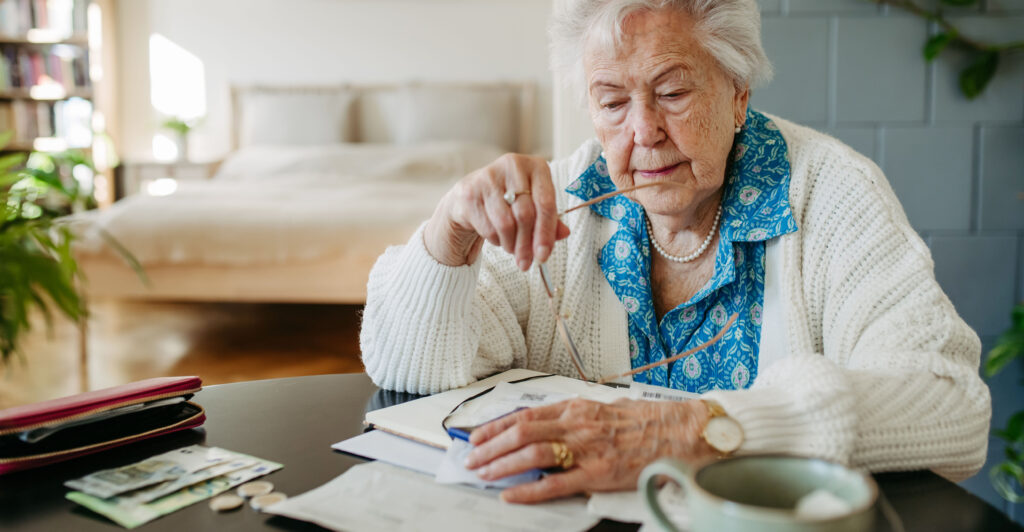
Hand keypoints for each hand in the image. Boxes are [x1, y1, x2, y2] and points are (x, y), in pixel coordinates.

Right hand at [424, 154, 570, 269]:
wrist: (471, 195)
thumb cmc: (509, 200)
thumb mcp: (534, 206)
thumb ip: (550, 220)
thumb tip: (564, 233)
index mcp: (536, 166)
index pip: (545, 202)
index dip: (546, 232)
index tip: (543, 255)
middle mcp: (513, 165)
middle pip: (526, 214)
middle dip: (527, 244)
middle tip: (526, 263)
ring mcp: (488, 177)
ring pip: (506, 224)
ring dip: (511, 244)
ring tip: (512, 248)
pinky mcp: (470, 192)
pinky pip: (488, 227)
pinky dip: (496, 240)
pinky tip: (497, 236)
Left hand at [464, 398, 715, 502]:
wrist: (685, 431)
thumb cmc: (649, 421)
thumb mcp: (607, 409)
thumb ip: (577, 417)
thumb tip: (548, 426)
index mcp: (578, 407)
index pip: (526, 414)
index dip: (496, 426)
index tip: (477, 436)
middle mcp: (578, 424)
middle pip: (521, 432)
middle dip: (491, 447)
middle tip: (471, 458)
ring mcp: (588, 449)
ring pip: (533, 453)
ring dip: (502, 465)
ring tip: (483, 474)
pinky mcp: (599, 474)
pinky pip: (556, 484)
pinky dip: (530, 490)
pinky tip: (512, 495)